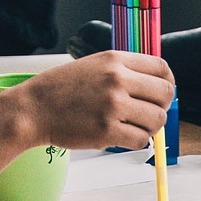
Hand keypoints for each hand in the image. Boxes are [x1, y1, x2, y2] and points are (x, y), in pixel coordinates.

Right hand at [7, 51, 175, 151]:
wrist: (33, 109)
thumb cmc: (61, 89)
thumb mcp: (93, 65)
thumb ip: (123, 70)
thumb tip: (157, 86)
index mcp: (115, 60)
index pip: (161, 68)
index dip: (167, 83)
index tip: (161, 93)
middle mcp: (117, 79)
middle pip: (165, 94)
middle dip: (161, 106)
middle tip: (148, 113)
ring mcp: (112, 105)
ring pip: (157, 119)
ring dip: (150, 126)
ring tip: (133, 126)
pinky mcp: (106, 130)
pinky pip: (140, 139)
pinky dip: (136, 141)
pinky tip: (122, 136)